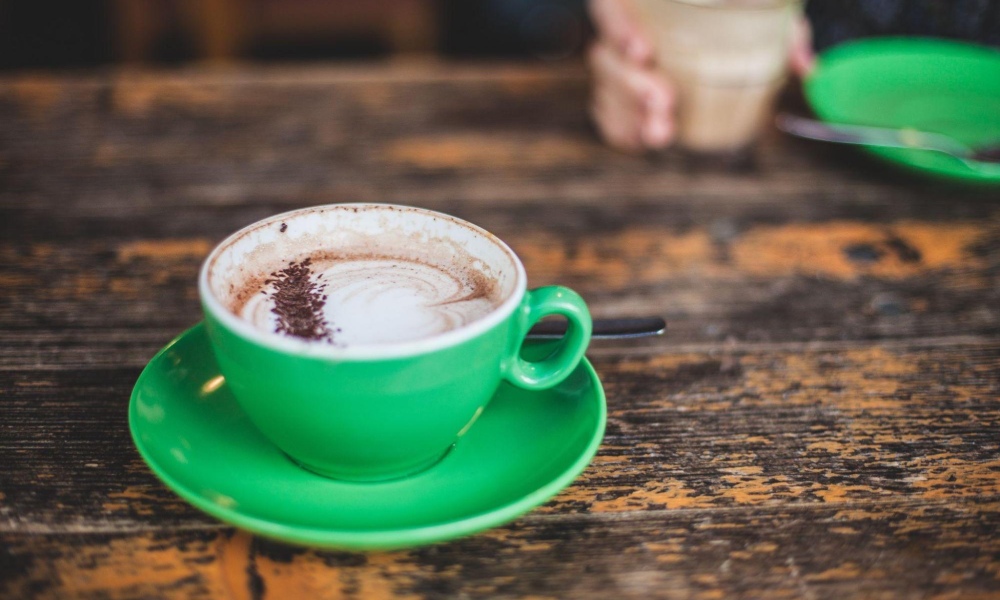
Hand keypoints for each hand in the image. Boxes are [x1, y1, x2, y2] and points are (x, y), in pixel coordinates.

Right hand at [587, 0, 814, 152]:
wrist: (714, 30)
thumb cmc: (734, 13)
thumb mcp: (763, 11)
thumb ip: (784, 31)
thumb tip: (807, 66)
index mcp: (646, 1)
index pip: (610, 5)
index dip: (618, 26)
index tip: (643, 51)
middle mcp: (626, 29)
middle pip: (605, 56)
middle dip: (631, 84)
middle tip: (664, 101)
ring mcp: (618, 64)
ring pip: (605, 89)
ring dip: (629, 114)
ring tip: (660, 132)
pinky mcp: (619, 94)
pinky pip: (606, 114)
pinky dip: (622, 129)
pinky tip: (641, 138)